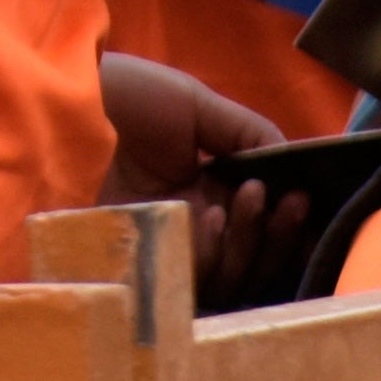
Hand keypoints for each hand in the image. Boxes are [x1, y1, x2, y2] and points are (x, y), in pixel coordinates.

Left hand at [98, 51, 304, 315]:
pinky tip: (209, 215)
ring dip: (250, 241)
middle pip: (252, 264)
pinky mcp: (137, 266)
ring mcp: (166, 250)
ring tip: (250, 196)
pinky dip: (209, 252)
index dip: (288, 227)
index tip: (303, 199)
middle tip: (288, 201)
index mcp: (211, 194)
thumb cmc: (135, 100)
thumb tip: (297, 169)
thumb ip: (253, 137)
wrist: (77, 102)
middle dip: (278, 236)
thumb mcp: (202, 109)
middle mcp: (192, 229)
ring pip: (227, 278)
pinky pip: (187, 280)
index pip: (262, 234)